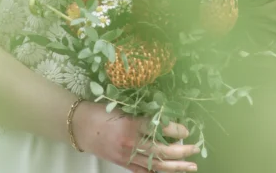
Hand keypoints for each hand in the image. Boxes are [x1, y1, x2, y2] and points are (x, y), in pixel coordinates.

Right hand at [74, 102, 199, 172]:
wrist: (80, 126)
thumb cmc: (102, 112)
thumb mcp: (123, 108)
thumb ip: (143, 115)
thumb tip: (166, 119)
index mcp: (132, 124)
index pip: (159, 128)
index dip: (175, 130)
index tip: (186, 130)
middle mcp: (131, 143)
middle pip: (162, 151)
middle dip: (181, 152)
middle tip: (195, 148)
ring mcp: (127, 156)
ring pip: (156, 165)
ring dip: (176, 167)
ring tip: (191, 166)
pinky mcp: (123, 163)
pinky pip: (144, 171)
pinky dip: (158, 172)